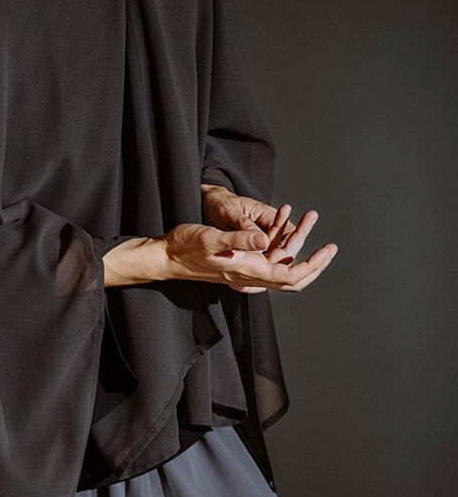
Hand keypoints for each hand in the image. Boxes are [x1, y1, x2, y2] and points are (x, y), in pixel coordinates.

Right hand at [160, 190, 337, 292]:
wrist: (166, 255)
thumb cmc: (184, 246)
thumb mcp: (211, 238)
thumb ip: (238, 238)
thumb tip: (264, 238)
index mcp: (247, 271)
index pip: (290, 276)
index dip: (313, 266)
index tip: (327, 250)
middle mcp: (249, 274)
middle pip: (292, 278)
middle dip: (314, 263)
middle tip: (331, 248)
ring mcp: (245, 270)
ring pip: (281, 265)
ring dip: (298, 245)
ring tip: (307, 218)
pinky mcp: (239, 261)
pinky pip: (268, 256)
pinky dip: (279, 240)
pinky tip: (281, 219)